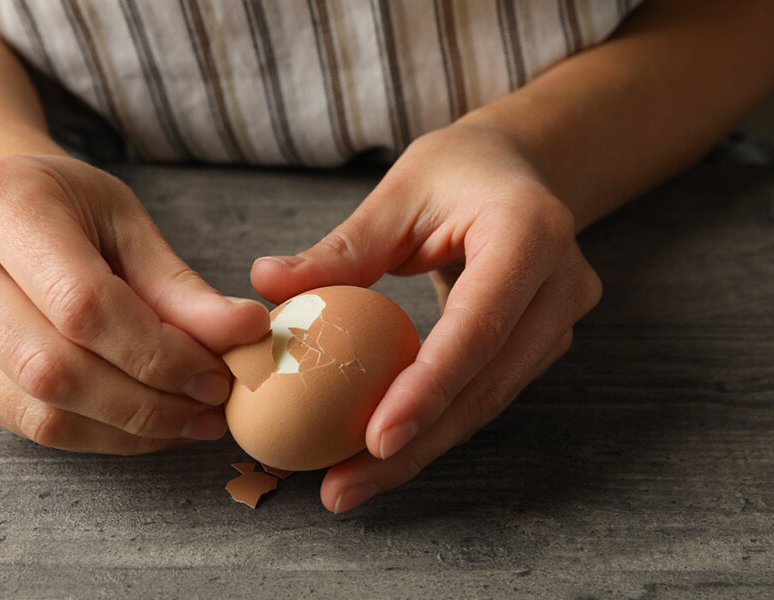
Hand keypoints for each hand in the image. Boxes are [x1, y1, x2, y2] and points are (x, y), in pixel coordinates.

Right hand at [0, 155, 268, 453]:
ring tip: (189, 421)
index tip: (217, 374)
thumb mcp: (130, 222)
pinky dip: (99, 436)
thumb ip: (180, 286)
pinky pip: (29, 426)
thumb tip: (243, 335)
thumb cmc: (71, 208)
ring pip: (40, 411)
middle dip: (147, 402)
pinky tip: (147, 425)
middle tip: (210, 407)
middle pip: (54, 368)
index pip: (83, 304)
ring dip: (128, 430)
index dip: (158, 352)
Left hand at [251, 123, 601, 511]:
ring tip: (351, 483)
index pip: (477, 327)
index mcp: (530, 233)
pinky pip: (484, 393)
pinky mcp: (542, 343)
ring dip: (421, 449)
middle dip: (415, 445)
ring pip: (487, 403)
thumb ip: (341, 247)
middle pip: (486, 384)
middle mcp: (561, 285)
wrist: (520, 170)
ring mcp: (560, 320)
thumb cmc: (457, 171)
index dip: (428, 389)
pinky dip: (434, 425)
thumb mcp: (398, 193)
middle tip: (344, 487)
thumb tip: (266, 282)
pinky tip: (382, 453)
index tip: (375, 440)